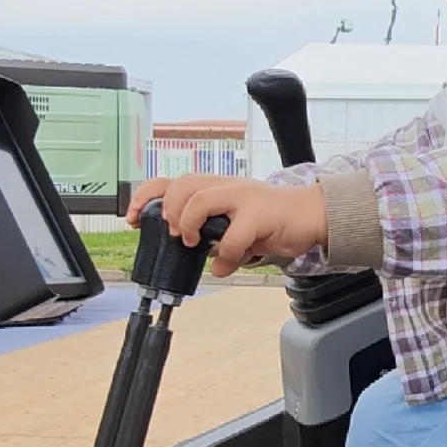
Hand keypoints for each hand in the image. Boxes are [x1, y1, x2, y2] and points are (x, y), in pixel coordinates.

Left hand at [126, 174, 326, 277]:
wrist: (315, 214)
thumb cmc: (279, 218)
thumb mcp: (242, 226)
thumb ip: (221, 238)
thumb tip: (213, 262)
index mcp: (218, 187)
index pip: (172, 181)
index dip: (146, 196)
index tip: (131, 217)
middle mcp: (227, 187)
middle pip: (181, 185)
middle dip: (168, 211)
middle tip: (176, 233)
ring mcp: (242, 197)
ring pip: (198, 200)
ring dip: (188, 223)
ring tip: (194, 242)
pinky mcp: (259, 214)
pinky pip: (233, 236)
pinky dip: (226, 255)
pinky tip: (226, 264)